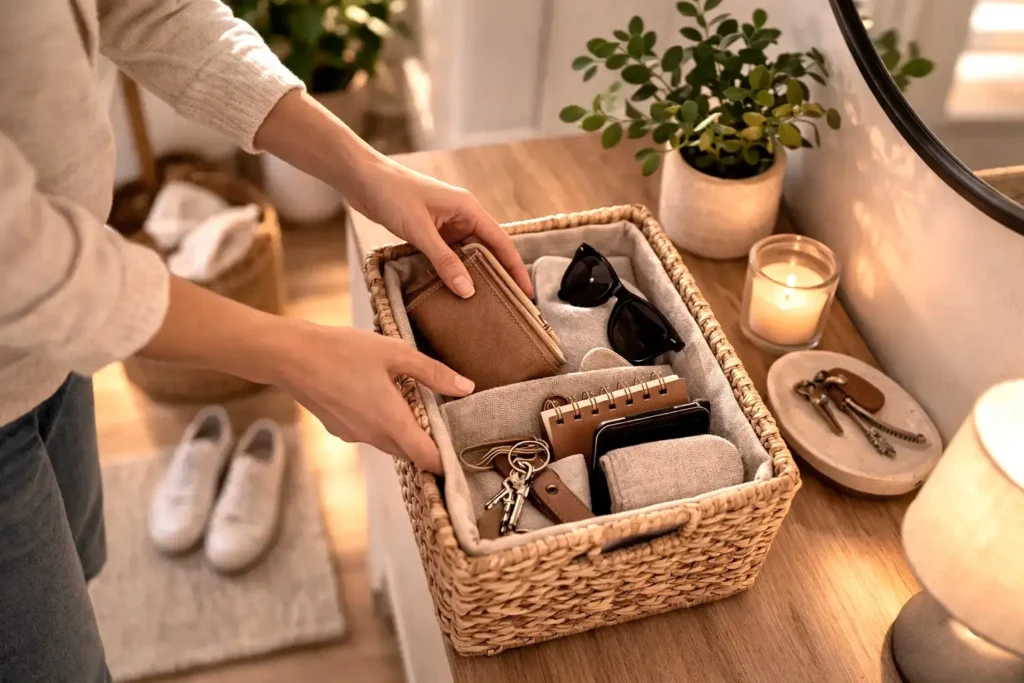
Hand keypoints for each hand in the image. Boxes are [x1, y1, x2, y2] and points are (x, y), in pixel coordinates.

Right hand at [271, 323, 472, 472]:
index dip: (445, 463)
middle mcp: (372, 435)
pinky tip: (378, 396)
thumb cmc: (342, 351)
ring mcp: (353, 435)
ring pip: (389, 442)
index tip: (460, 459)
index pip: (426, 457)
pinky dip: (381, 423)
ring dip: (403, 431)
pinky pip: (369, 433)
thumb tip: (466, 388)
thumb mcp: (394, 353)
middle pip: (409, 452)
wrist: (289, 356)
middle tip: (443, 424)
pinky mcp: (338, 429)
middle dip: (426, 445)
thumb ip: (432, 372)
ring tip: (413, 403)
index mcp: (390, 420)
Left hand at [352, 161, 532, 297]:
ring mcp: (445, 222)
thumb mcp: (419, 230)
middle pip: (488, 249)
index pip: (501, 242)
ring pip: (468, 253)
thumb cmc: (391, 194)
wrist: (361, 178)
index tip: (525, 293)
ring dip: (475, 274)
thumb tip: (467, 290)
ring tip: (484, 302)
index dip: (515, 268)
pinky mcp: (430, 229)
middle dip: (499, 274)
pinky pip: (449, 253)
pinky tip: (454, 288)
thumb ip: (444, 260)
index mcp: (468, 209)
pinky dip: (454, 269)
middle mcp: (462, 215)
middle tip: (509, 304)